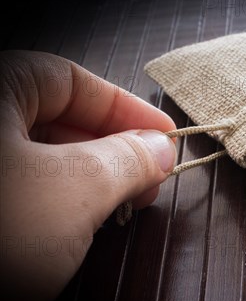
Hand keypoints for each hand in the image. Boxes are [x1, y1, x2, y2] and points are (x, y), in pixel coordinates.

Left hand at [0, 51, 177, 300]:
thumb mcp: (74, 190)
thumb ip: (126, 159)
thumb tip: (160, 148)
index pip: (66, 78)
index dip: (124, 106)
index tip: (165, 136)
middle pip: (54, 117)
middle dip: (113, 147)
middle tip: (151, 177)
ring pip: (42, 156)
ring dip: (92, 177)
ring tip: (125, 205)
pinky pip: (25, 189)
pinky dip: (62, 199)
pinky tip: (87, 222)